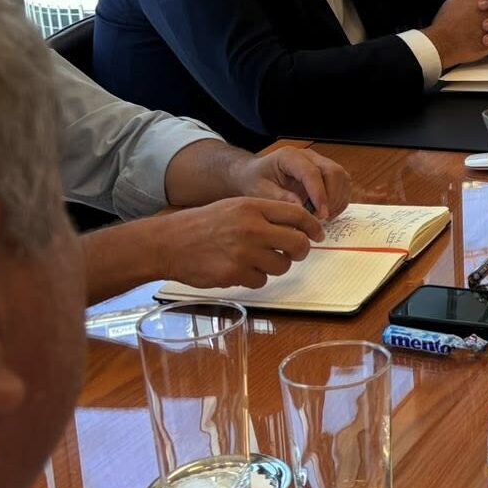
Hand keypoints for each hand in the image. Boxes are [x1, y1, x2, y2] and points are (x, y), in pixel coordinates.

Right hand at [146, 199, 326, 290]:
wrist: (169, 243)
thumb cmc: (203, 225)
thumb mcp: (235, 207)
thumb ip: (265, 214)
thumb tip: (299, 226)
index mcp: (253, 207)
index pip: (297, 214)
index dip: (312, 226)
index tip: (318, 234)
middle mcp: (252, 228)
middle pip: (298, 243)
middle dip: (301, 250)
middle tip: (295, 252)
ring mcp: (244, 253)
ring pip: (282, 265)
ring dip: (276, 265)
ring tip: (258, 260)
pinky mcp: (234, 274)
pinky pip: (261, 280)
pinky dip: (255, 278)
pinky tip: (240, 269)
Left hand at [230, 148, 351, 220]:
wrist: (255, 175)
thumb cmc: (255, 181)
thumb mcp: (260, 192)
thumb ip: (280, 199)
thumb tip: (300, 209)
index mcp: (290, 156)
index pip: (312, 173)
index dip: (319, 195)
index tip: (320, 216)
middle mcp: (309, 156)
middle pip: (333, 172)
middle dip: (332, 198)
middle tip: (322, 219)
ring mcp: (320, 162)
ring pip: (342, 177)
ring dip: (338, 200)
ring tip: (324, 218)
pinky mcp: (326, 172)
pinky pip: (343, 184)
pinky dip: (340, 200)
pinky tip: (327, 213)